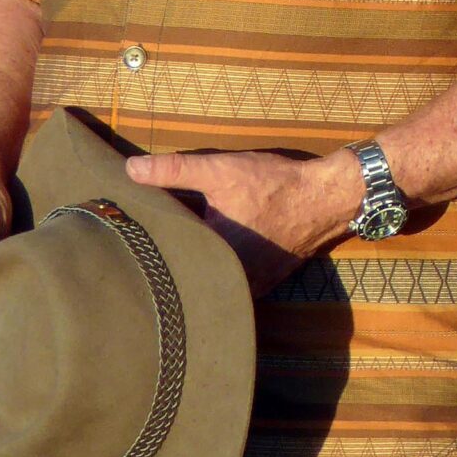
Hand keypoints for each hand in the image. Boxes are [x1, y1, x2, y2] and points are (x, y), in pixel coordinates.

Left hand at [126, 148, 359, 293]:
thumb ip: (174, 171)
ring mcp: (249, 287)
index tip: (130, 240)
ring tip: (174, 254)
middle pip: (187, 273)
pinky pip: (231, 283)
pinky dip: (220, 272)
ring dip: (197, 268)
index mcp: (212, 257)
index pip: (166, 258)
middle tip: (145, 249)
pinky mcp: (263, 285)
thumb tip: (130, 169)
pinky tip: (212, 255)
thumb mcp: (221, 170)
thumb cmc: (274, 185)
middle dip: (170, 261)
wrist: (326, 198)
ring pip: (210, 281)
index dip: (148, 247)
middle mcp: (230, 280)